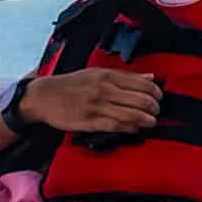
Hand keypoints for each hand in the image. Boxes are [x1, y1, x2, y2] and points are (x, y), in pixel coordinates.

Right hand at [22, 69, 162, 135]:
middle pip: (141, 100)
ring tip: (150, 122)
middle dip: (154, 108)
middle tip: (155, 112)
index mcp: (106, 76)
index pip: (142, 84)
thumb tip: (150, 78)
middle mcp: (103, 90)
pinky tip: (135, 129)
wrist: (44, 96)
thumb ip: (125, 76)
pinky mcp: (90, 122)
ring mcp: (97, 106)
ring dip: (146, 120)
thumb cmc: (71, 85)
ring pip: (132, 115)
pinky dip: (130, 128)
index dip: (156, 93)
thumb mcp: (97, 73)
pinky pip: (117, 126)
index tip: (158, 98)